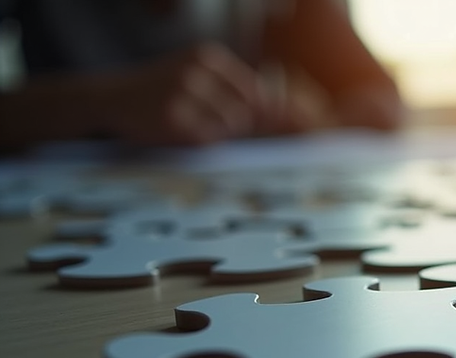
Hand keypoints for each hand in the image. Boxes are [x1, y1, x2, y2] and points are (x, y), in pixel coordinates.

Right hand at [101, 43, 268, 145]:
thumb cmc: (163, 88)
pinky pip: (208, 139)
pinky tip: (181, 130)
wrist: (112, 98)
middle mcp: (197, 71)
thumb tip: (279, 110)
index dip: (262, 111)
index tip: (258, 123)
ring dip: (218, 132)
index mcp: (207, 56)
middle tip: (210, 122)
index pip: (255, 89)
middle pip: (246, 110)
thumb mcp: (196, 73)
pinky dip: (201, 140)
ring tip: (193, 123)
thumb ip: (234, 87)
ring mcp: (184, 95)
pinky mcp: (173, 120)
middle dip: (238, 123)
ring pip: (230, 126)